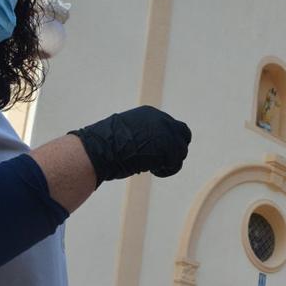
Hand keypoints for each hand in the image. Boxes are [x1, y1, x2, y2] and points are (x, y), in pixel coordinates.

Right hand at [69, 106, 190, 183]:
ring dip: (169, 162)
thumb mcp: (125, 135)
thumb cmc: (106, 146)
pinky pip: (176, 164)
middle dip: (176, 149)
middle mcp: (162, 120)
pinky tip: (153, 171)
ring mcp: (168, 132)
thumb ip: (141, 138)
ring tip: (152, 167)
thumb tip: (148, 151)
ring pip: (181, 151)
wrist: (102, 148)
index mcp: (150, 114)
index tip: (152, 153)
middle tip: (162, 161)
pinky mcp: (170, 147)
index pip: (169, 127)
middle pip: (183, 134)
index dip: (164, 142)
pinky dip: (166, 171)